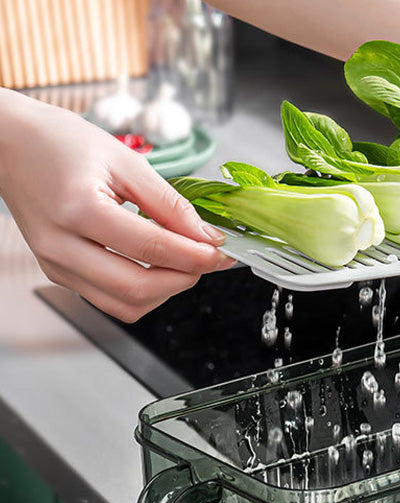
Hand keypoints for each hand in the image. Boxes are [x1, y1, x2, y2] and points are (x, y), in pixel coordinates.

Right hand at [0, 90, 234, 321]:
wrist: (10, 145)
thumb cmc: (59, 143)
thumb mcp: (125, 161)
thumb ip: (170, 203)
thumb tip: (207, 236)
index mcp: (78, 210)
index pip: (152, 249)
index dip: (196, 255)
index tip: (222, 250)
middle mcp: (62, 246)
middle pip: (139, 289)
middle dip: (185, 279)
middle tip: (208, 259)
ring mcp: (57, 266)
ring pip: (127, 305)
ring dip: (166, 291)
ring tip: (183, 262)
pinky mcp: (59, 274)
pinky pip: (111, 301)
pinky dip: (143, 292)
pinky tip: (156, 267)